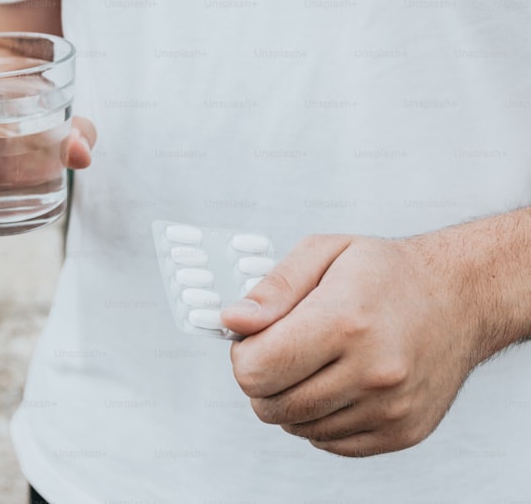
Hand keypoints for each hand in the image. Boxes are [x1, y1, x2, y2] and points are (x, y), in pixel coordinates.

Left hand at [220, 233, 487, 456]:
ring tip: (312, 361)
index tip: (253, 337)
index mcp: (345, 322)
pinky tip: (334, 383)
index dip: (241, 354)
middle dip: (260, 378)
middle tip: (280, 349)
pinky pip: (329, 442)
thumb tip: (232, 321)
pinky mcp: (403, 432)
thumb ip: (273, 289)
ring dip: (290, 398)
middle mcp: (372, 371)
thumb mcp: (324, 253)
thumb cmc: (387, 272)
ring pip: (297, 426)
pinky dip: (318, 417)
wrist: (461, 298)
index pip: (256, 369)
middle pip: (270, 405)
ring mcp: (391, 407)